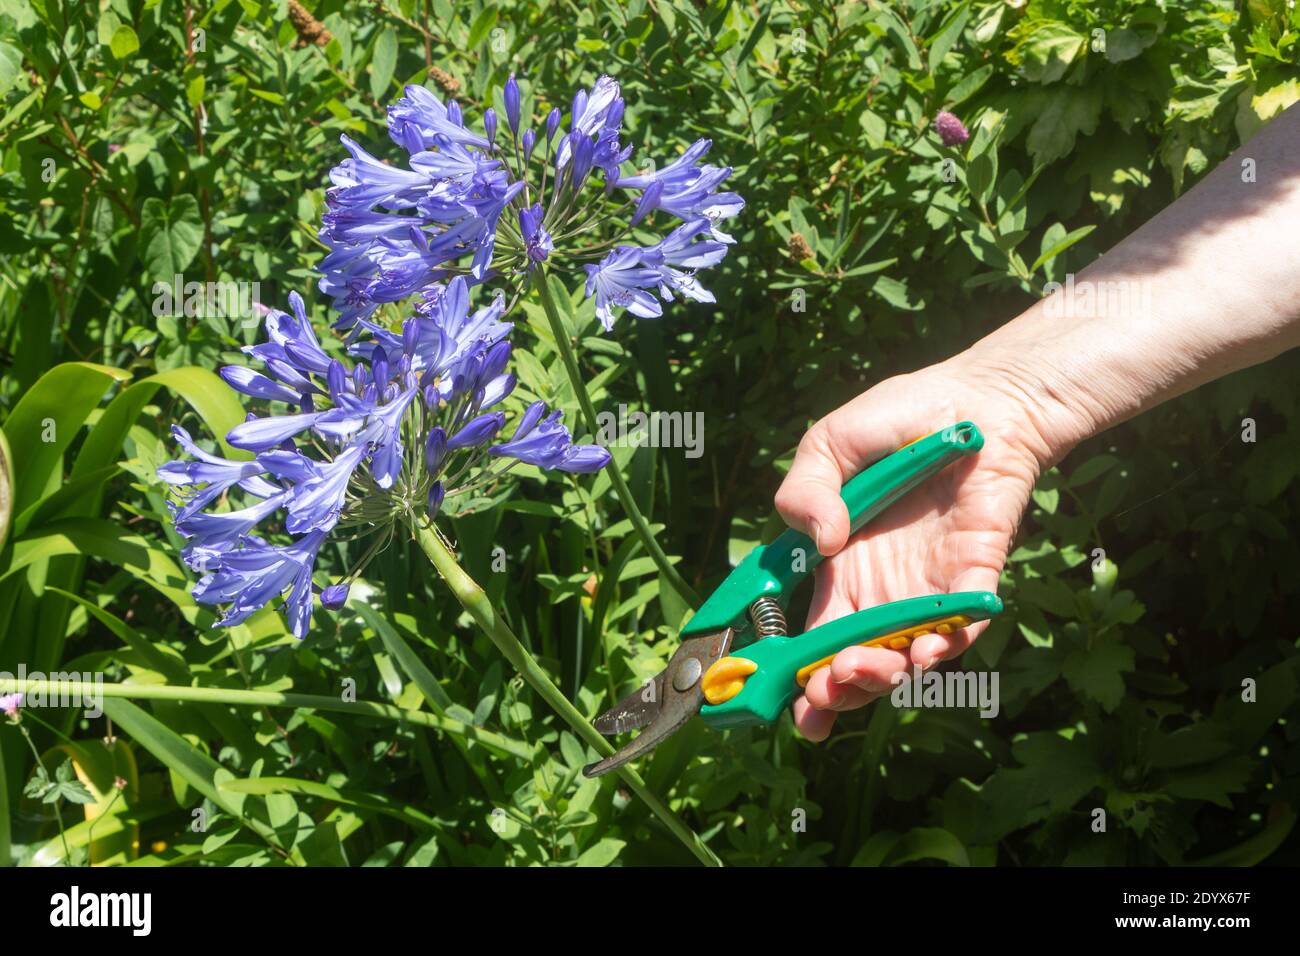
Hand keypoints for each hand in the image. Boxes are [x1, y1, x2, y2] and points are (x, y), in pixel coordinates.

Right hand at [773, 353, 1071, 740]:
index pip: (815, 637)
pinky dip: (946, 645)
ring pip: (906, 656)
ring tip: (864, 668)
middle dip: (840, 689)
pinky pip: (963, 625)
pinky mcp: (976, 575)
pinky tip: (925, 652)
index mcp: (840, 569)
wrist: (976, 401)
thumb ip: (804, 490)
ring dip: (885, 677)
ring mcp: (931, 587)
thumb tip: (820, 540)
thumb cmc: (900, 419)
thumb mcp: (828, 444)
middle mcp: (883, 590)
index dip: (799, 674)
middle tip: (825, 689)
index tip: (785, 698)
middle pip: (858, 660)